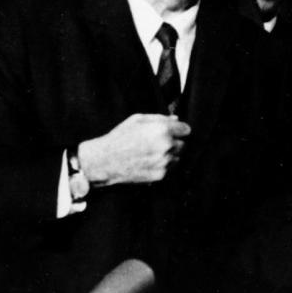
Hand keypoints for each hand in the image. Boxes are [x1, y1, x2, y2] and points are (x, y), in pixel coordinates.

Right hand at [77, 114, 191, 185]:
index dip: (179, 130)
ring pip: (178, 156)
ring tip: (152, 152)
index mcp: (162, 130)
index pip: (186, 130)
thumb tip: (176, 119)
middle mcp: (167, 146)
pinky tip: (150, 161)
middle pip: (183, 144)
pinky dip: (164, 165)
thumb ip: (159, 118)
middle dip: (174, 142)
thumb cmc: (119, 137)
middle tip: (158, 142)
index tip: (174, 131)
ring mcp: (165, 161)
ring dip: (170, 154)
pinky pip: (171, 168)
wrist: (105, 160)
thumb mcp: (137, 120)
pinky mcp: (161, 174)